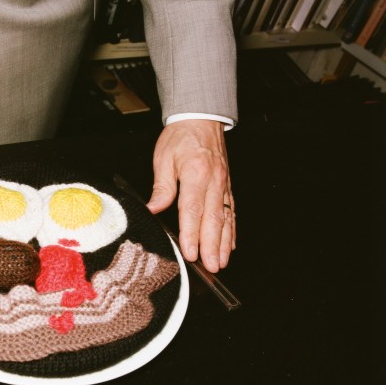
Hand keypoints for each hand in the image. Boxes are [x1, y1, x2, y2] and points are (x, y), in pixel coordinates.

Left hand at [148, 119, 234, 272]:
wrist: (201, 118)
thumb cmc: (181, 136)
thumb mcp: (164, 158)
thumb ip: (161, 187)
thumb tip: (153, 209)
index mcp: (196, 173)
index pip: (193, 209)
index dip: (192, 233)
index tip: (190, 252)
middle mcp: (214, 181)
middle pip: (213, 219)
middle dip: (212, 246)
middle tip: (211, 267)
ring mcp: (223, 184)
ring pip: (226, 218)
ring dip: (224, 243)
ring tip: (221, 262)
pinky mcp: (227, 186)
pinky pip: (232, 211)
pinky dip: (232, 230)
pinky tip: (231, 245)